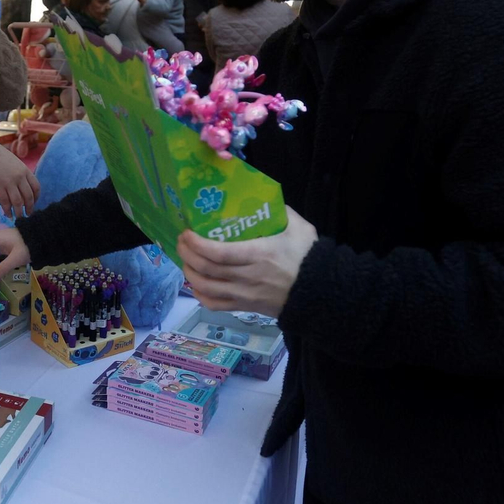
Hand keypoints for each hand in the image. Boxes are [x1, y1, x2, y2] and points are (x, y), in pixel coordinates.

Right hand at [0, 135, 40, 218]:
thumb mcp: (14, 162)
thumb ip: (20, 173)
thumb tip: (22, 187)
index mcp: (25, 170)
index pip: (36, 187)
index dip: (36, 198)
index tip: (33, 203)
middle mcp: (19, 178)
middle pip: (28, 197)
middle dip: (29, 208)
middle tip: (28, 214)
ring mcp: (9, 183)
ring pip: (18, 202)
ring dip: (19, 212)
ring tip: (19, 217)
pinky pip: (6, 203)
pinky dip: (8, 211)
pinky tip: (8, 214)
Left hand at [176, 208, 317, 316]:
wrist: (322, 292)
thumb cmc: (309, 258)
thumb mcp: (299, 228)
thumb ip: (279, 211)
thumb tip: (259, 197)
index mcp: (259, 255)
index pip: (219, 254)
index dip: (197, 244)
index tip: (187, 232)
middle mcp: (248, 278)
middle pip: (207, 270)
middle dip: (187, 254)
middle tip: (181, 241)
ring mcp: (245, 295)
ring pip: (206, 288)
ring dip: (189, 272)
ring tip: (185, 259)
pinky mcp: (245, 307)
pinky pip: (215, 305)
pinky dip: (200, 294)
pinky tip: (196, 283)